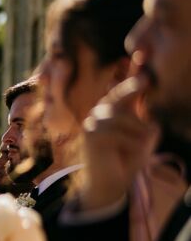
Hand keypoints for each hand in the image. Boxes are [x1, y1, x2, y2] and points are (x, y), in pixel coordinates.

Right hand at [79, 78, 159, 212]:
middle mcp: (100, 112)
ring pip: (120, 116)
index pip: (123, 90)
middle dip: (132, 91)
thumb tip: (150, 123)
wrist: (110, 184)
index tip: (141, 56)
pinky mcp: (90, 134)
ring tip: (145, 144)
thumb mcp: (143, 140)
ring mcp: (92, 121)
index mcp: (113, 110)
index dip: (132, 75)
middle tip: (146, 85)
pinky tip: (136, 151)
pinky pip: (115, 132)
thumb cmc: (128, 159)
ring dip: (138, 131)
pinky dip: (130, 143)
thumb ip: (146, 126)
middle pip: (119, 96)